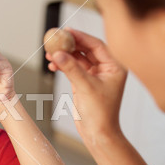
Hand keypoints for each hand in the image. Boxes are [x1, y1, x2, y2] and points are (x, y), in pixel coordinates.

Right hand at [46, 28, 127, 142]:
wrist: (98, 132)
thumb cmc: (100, 113)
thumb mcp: (85, 87)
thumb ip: (71, 68)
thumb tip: (58, 53)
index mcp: (115, 66)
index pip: (97, 45)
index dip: (81, 36)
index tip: (66, 31)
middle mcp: (106, 68)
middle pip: (86, 49)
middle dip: (70, 45)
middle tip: (55, 39)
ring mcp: (95, 75)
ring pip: (77, 59)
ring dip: (64, 56)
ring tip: (50, 54)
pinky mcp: (85, 82)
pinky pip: (72, 68)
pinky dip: (63, 65)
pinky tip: (53, 65)